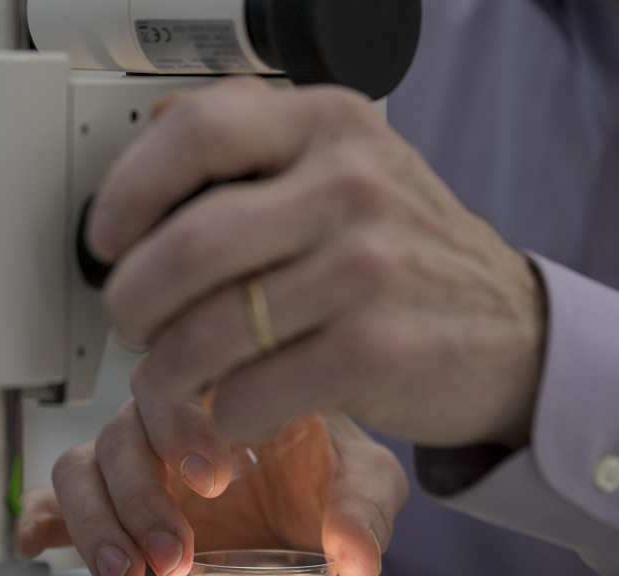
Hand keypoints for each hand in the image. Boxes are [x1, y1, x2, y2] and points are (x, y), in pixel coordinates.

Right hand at [17, 357, 407, 575]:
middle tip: (177, 551)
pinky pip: (55, 500)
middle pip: (122, 432)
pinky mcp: (111, 505)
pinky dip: (43, 520)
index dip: (186, 426)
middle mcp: (169, 421)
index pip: (182, 382)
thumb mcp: (364, 479)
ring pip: (82, 468)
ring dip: (99, 523)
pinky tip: (41, 544)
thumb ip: (362, 506)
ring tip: (129, 574)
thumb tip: (353, 552)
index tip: (216, 480)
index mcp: (223, 391)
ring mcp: (134, 462)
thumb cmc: (326, 469)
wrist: (309, 502)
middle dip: (143, 495)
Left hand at [87, 77, 545, 446]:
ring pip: (210, 331)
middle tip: (131, 323)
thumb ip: (256, 137)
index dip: (128, 190)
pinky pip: (252, 393)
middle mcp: (352, 185)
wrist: (513, 330)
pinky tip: (233, 407)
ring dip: (168, 370)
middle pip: (188, 246)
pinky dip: (224, 413)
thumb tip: (158, 119)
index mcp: (329, 127)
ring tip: (171, 374)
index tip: (104, 239)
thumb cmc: (407, 251)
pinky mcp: (379, 351)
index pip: (199, 131)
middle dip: (132, 302)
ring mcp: (371, 268)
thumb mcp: (347, 163)